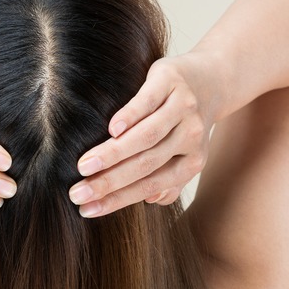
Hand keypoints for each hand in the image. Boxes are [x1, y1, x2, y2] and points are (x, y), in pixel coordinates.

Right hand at [68, 55, 214, 216]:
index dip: (117, 200)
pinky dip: (130, 117)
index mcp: (192, 162)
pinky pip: (148, 103)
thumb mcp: (184, 153)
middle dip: (108, 183)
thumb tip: (149, 200)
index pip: (150, 186)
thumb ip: (169, 181)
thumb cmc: (185, 122)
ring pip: (146, 137)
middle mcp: (191, 137)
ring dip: (112, 154)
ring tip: (84, 166)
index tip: (86, 210)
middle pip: (145, 165)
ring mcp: (183, 109)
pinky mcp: (171, 82)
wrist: (211, 78)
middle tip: (77, 193)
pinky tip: (111, 129)